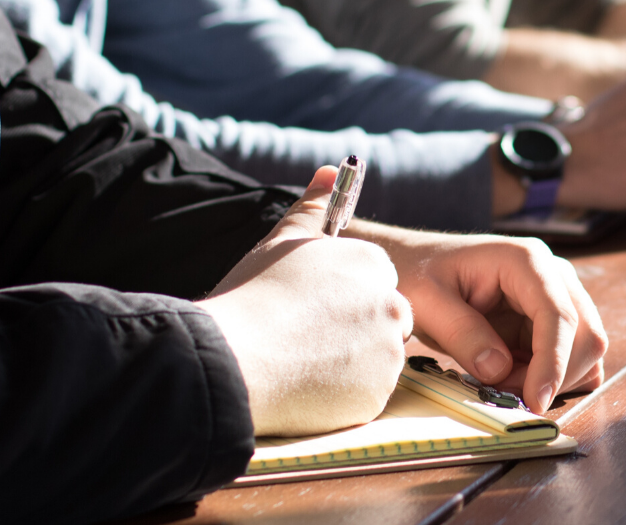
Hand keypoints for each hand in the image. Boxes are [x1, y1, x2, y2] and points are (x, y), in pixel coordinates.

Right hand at [196, 167, 412, 436]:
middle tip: (307, 338)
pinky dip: (345, 393)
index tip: (314, 309)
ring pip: (378, 358)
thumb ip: (313, 207)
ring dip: (351, 362)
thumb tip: (330, 171)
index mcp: (372, 265)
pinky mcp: (379, 394)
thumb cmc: (253, 296)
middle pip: (385, 319)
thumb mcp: (282, 241)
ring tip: (302, 360)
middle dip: (355, 330)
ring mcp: (389, 352)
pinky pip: (368, 393)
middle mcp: (392, 305)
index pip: (376, 281)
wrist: (234, 359)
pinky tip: (307, 385)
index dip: (343, 297)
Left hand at [345, 225, 607, 413]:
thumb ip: (462, 333)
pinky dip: (553, 378)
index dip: (553, 362)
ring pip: (585, 350)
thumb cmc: (417, 275)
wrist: (415, 266)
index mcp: (526, 261)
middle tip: (505, 394)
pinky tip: (517, 379)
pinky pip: (573, 357)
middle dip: (554, 375)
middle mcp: (553, 275)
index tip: (535, 401)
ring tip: (502, 382)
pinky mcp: (551, 321)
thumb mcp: (426, 302)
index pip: (558, 315)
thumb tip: (499, 370)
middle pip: (586, 334)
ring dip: (552, 379)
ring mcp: (557, 297)